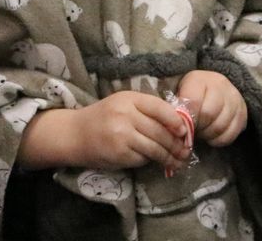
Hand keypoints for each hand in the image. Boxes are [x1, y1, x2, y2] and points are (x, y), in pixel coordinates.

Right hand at [72, 90, 194, 170]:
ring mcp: (122, 135)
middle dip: (176, 144)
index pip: (160, 108)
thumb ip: (147, 110)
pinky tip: (157, 162)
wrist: (75, 134)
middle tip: (186, 151)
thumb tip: (177, 125)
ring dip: (169, 157)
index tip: (185, 131)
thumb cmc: (103, 117)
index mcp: (129, 98)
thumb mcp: (124, 104)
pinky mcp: (119, 153)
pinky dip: (151, 161)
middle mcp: (126, 115)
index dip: (176, 121)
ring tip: (177, 161)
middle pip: (160, 131)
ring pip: (155, 147)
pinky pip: (143, 158)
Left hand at [175, 70, 247, 147]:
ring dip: (207, 135)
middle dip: (197, 127)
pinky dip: (218, 140)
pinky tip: (211, 136)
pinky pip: (231, 134)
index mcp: (200, 79)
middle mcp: (220, 85)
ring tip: (200, 132)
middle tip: (191, 130)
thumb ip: (174, 106)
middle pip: (209, 114)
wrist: (213, 88)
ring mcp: (234, 98)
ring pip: (220, 126)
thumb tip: (173, 124)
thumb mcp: (179, 93)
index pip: (194, 102)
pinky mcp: (243, 113)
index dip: (186, 119)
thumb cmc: (191, 94)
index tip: (181, 126)